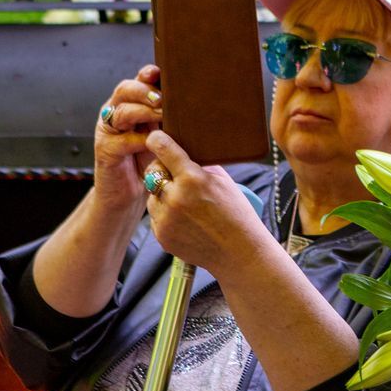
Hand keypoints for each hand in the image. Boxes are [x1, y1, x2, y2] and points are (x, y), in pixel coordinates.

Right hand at [94, 65, 162, 211]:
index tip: (160, 72)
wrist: (129, 194)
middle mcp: (116, 112)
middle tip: (163, 98)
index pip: (137, 81)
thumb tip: (203, 103)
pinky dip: (139, 140)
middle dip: (144, 90)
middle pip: (125, 90)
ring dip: (142, 111)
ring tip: (162, 115)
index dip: (147, 74)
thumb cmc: (151, 160)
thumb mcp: (164, 135)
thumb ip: (172, 118)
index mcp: (131, 104)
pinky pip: (121, 140)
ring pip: (121, 112)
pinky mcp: (105, 150)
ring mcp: (108, 131)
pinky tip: (153, 142)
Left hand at [143, 130, 267, 274]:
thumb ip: (202, 165)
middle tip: (175, 174)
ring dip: (163, 194)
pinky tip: (185, 219)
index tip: (155, 138)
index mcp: (192, 179)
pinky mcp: (161, 235)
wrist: (239, 252)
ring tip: (186, 203)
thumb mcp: (224, 181)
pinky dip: (165, 214)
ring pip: (152, 195)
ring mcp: (166, 218)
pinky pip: (155, 216)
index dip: (157, 140)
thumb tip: (185, 150)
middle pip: (153, 171)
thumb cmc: (237, 214)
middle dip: (161, 169)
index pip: (163, 149)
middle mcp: (175, 197)